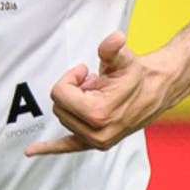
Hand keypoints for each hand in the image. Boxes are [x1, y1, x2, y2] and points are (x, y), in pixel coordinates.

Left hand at [25, 31, 168, 155]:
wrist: (157, 90)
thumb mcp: (122, 58)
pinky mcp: (96, 144)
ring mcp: (97, 141)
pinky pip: (68, 147)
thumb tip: (115, 39)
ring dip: (75, 104)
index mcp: (99, 113)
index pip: (59, 93)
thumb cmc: (138, 75)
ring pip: (63, 117)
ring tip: (97, 94)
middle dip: (72, 90)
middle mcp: (97, 133)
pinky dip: (50, 148)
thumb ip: (112, 48)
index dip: (70, 77)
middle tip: (93, 83)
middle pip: (59, 106)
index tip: (84, 71)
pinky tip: (32, 151)